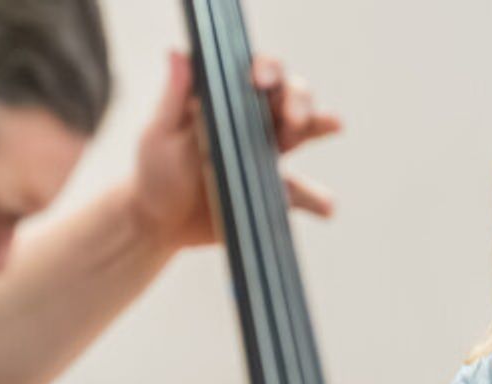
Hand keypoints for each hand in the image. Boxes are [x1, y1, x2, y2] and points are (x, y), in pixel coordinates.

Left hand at [132, 50, 342, 250]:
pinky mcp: (275, 194)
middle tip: (293, 117)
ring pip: (302, 135)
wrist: (161, 223)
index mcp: (229, 102)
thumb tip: (178, 53)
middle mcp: (255, 123)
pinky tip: (327, 205)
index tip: (260, 81)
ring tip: (335, 123)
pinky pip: (302, 194)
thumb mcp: (160, 133)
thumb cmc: (156, 172)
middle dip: (298, 100)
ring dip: (319, 126)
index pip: (256, 73)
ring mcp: (268, 157)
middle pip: (289, 97)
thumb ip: (174, 98)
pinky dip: (318, 199)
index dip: (267, 69)